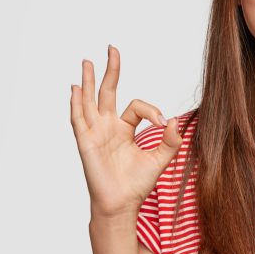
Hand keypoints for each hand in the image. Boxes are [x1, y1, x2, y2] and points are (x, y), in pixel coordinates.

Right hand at [70, 45, 182, 218]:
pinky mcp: (86, 143)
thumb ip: (171, 140)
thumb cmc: (136, 185)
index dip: (152, 111)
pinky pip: (79, 119)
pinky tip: (75, 88)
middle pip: (107, 92)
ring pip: (90, 101)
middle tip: (111, 48)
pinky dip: (77, 103)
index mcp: (124, 129)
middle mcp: (108, 127)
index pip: (136, 106)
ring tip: (87, 61)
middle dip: (110, 70)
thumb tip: (178, 120)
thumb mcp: (160, 159)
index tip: (165, 124)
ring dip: (88, 81)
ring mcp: (95, 133)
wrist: (122, 205)